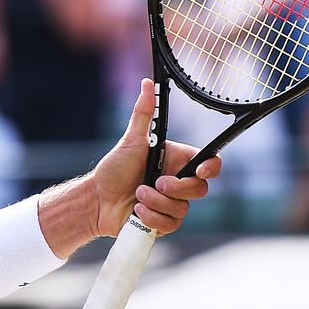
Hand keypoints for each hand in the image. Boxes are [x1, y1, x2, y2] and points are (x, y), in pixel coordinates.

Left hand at [92, 78, 221, 236]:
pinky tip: (137, 212)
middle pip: (200, 189)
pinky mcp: (163, 223)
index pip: (208, 163)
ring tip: (137, 196)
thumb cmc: (114, 169)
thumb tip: (147, 83)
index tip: (199, 170)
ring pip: (183, 208)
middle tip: (155, 183)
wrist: (97, 200)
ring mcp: (172, 204)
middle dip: (176, 188)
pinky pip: (171, 224)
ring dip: (157, 203)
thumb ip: (143, 113)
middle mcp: (178, 182)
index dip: (211, 167)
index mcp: (176, 161)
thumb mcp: (131, 140)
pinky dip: (153, 218)